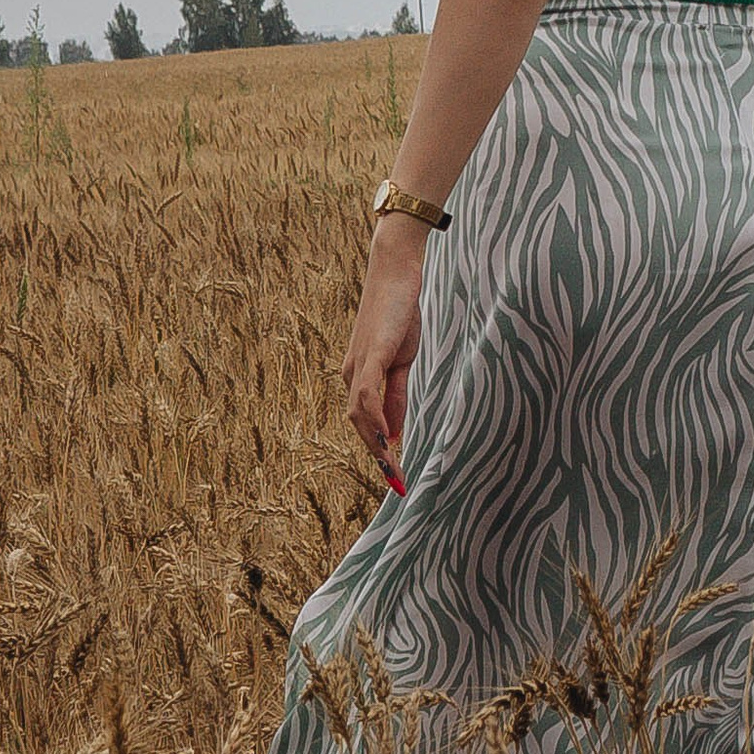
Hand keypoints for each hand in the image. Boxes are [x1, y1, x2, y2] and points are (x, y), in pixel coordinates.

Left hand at [342, 219, 428, 474]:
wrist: (396, 271)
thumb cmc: (400, 311)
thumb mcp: (402, 359)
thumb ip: (396, 394)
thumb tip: (392, 431)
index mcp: (359, 375)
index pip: (363, 421)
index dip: (377, 450)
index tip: (395, 475)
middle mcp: (351, 373)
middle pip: (357, 424)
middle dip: (376, 457)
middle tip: (397, 482)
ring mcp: (359, 363)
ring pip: (358, 414)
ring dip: (374, 445)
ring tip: (392, 468)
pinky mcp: (372, 353)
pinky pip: (366, 392)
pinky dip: (373, 418)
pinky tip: (385, 436)